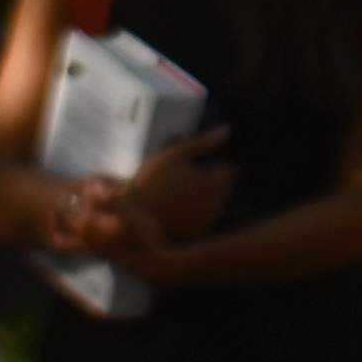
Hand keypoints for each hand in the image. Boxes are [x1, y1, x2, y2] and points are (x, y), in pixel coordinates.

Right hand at [110, 129, 236, 246]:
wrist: (131, 213)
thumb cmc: (151, 180)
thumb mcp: (175, 155)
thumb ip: (202, 143)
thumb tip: (228, 129)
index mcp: (214, 184)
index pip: (229, 171)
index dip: (213, 168)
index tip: (194, 168)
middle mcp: (216, 205)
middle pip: (225, 189)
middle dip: (212, 183)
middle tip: (183, 182)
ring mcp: (208, 221)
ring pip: (217, 205)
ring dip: (206, 199)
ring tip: (178, 196)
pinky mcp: (197, 233)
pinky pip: (205, 220)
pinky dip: (197, 215)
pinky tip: (176, 211)